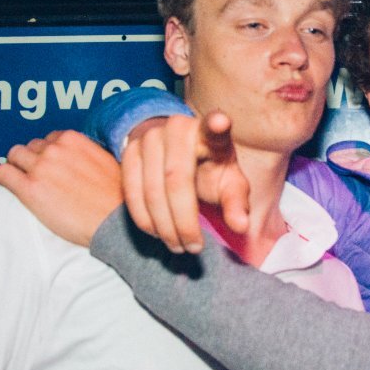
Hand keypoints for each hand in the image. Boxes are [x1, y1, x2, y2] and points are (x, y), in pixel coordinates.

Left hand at [0, 130, 120, 246]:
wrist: (115, 223)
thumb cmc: (116, 198)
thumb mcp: (106, 163)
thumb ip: (86, 154)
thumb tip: (79, 159)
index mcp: (73, 140)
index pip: (51, 138)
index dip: (49, 152)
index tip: (50, 164)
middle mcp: (55, 149)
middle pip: (31, 146)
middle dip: (33, 159)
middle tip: (37, 175)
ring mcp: (40, 168)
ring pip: (15, 156)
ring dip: (17, 166)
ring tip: (19, 178)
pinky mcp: (29, 188)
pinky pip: (2, 173)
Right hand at [120, 110, 250, 253]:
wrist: (174, 153)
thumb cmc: (210, 170)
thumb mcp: (229, 183)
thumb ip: (236, 203)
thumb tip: (240, 226)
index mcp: (208, 133)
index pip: (214, 128)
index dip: (216, 124)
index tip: (220, 122)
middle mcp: (177, 128)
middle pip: (176, 179)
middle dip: (183, 221)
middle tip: (193, 247)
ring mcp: (150, 137)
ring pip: (151, 189)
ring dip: (164, 225)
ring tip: (177, 245)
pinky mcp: (129, 151)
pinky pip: (131, 191)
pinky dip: (144, 218)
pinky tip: (157, 233)